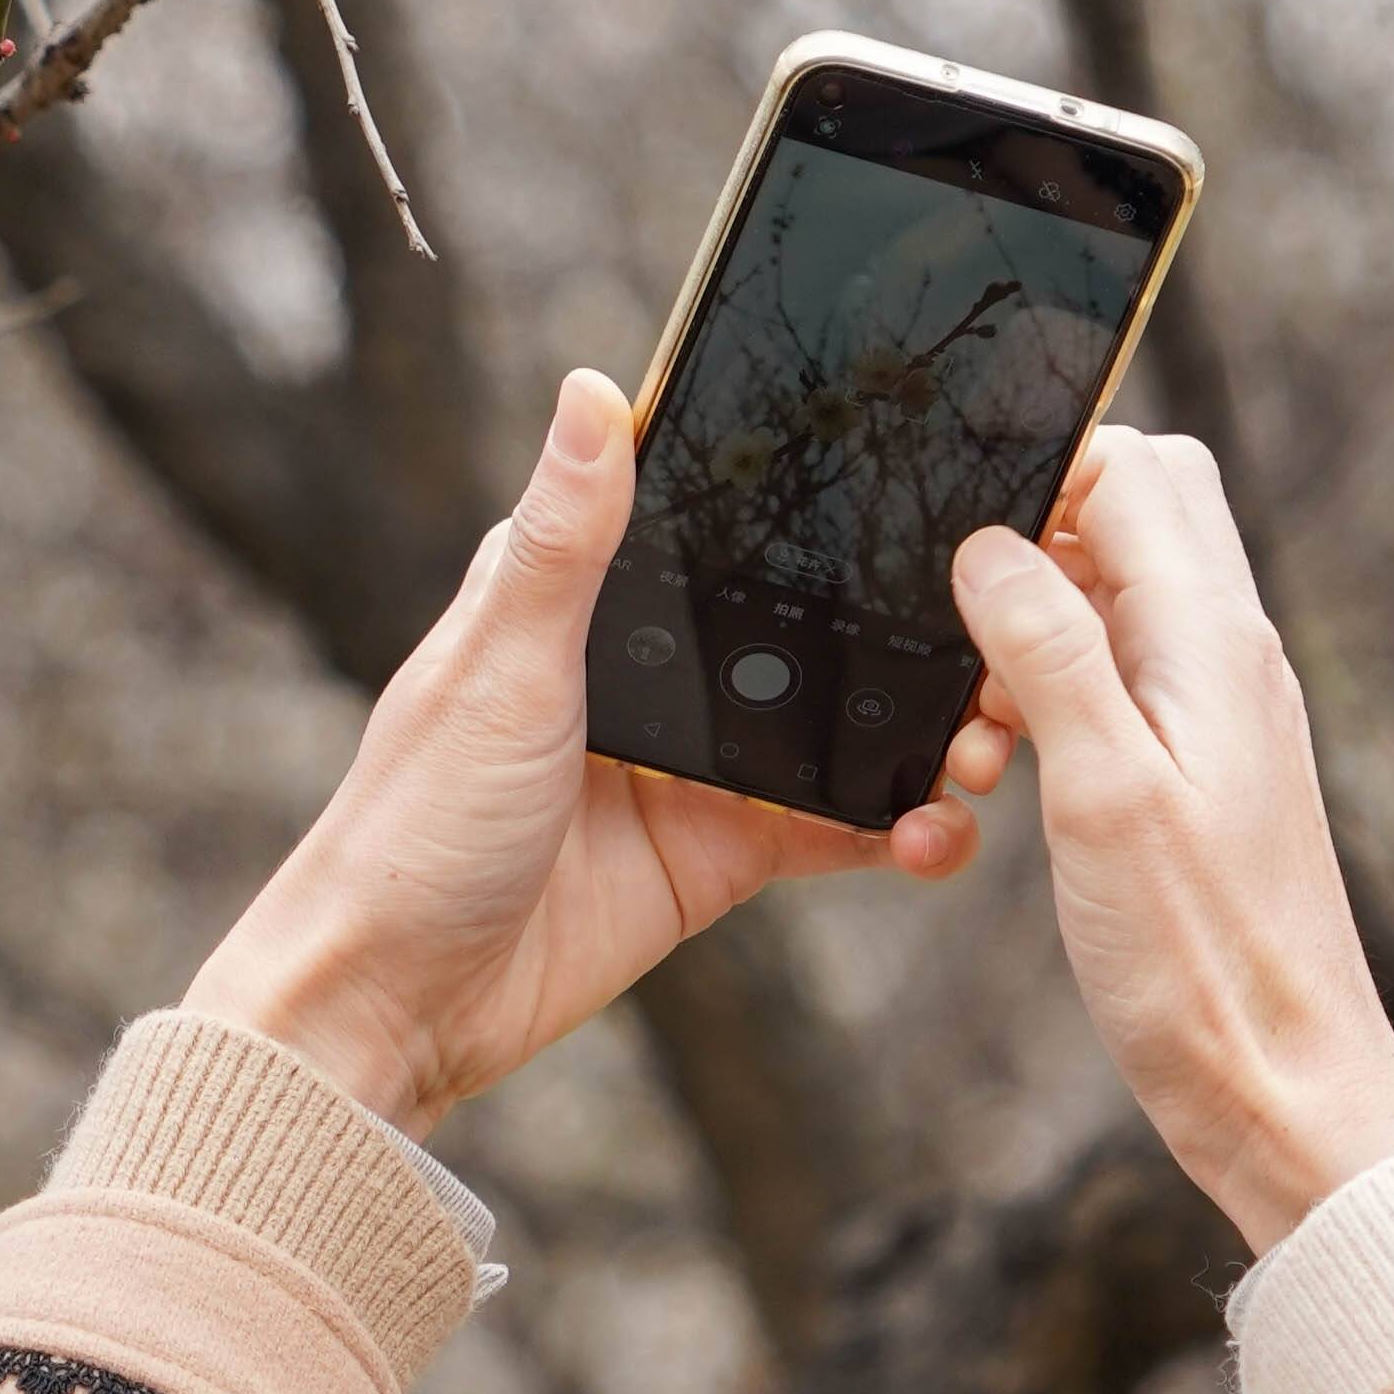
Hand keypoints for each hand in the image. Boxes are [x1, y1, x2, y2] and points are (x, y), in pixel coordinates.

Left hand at [185, 370, 1001, 1131]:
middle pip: (802, 613)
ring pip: (839, 716)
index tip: (920, 452)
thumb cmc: (411, 824)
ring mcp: (694, 758)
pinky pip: (836, 824)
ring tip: (990, 730)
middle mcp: (649, 663)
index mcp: (581, 593)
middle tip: (998, 616)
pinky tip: (944, 825)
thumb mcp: (500, 666)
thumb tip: (591, 387)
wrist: (396, 1006)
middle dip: (904, 616)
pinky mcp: (722, 851)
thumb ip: (566, 541)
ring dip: (921, 722)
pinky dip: (899, 824)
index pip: (712, 508)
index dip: (808, 486)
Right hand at [951, 433, 1393, 1255]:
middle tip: (962, 608)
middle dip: (1038, 525)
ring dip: (1041, 615)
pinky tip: (1008, 759)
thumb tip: (989, 543)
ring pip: (1125, 592)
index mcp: (1213, 642)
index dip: (1042, 467)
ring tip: (981, 712)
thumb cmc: (1205, 961)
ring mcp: (1220, 713)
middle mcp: (1229, 657)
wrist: (1286, 1092)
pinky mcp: (1202, 771)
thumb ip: (1050, 653)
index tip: (957, 528)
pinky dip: (1057, 687)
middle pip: (1142, 508)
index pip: (1137, 468)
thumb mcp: (1103, 796)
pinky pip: (1125, 674)